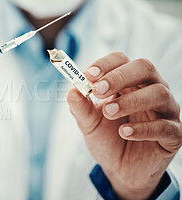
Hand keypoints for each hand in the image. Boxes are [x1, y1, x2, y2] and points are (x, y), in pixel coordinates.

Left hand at [67, 52, 181, 198]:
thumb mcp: (88, 123)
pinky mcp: (174, 134)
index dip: (105, 64)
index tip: (87, 75)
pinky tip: (124, 132)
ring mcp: (165, 111)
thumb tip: (71, 91)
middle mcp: (150, 90)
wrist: (120, 170)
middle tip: (98, 91)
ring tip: (108, 113)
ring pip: (159, 93)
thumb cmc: (106, 139)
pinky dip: (143, 128)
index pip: (121, 60)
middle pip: (144, 68)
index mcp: (128, 82)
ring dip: (130, 101)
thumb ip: (80, 108)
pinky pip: (165, 126)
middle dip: (119, 77)